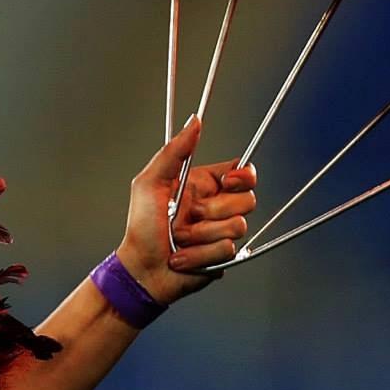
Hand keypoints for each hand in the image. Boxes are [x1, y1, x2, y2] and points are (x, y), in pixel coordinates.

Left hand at [117, 117, 255, 304]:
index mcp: (204, 186)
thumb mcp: (151, 182)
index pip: (242, 173)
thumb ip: (175, 151)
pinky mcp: (223, 257)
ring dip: (202, 235)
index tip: (228, 182)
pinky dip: (200, 255)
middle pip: (247, 201)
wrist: (142, 268)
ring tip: (179, 239)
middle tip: (188, 216)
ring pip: (238, 227)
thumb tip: (194, 121)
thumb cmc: (142, 225)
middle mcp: (217, 208)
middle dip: (214, 210)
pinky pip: (228, 251)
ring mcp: (221, 233)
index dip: (244, 177)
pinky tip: (183, 257)